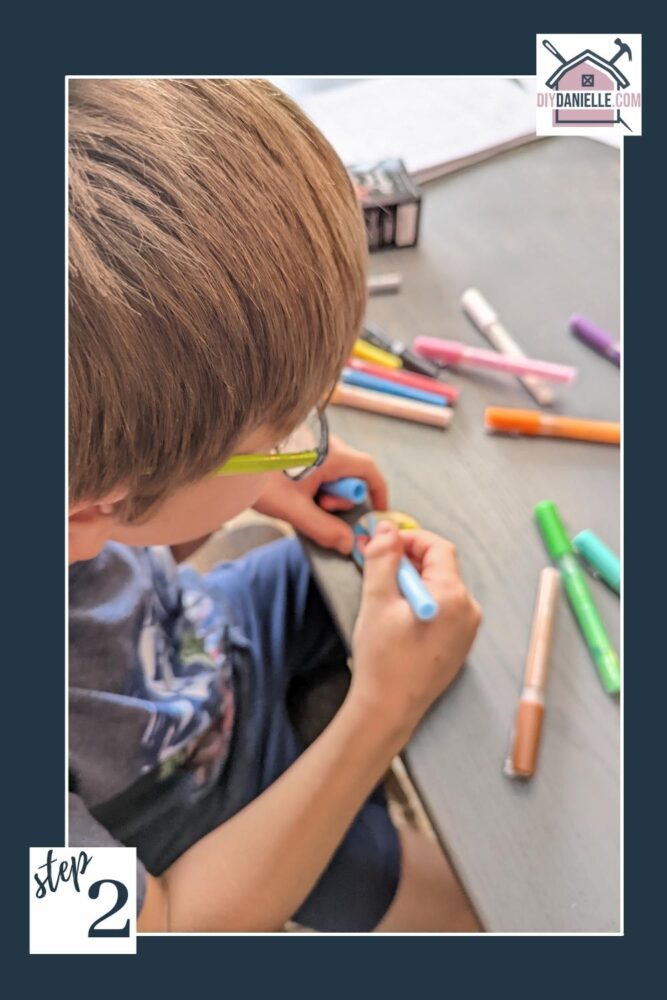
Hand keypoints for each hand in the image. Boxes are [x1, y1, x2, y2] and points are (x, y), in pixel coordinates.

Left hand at [253, 435, 387, 553]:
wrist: (229, 456)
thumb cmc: (262, 478)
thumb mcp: (293, 508)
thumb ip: (324, 528)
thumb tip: (349, 544)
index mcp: (333, 455)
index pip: (370, 471)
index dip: (378, 493)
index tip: (376, 512)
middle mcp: (328, 443)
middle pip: (350, 474)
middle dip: (338, 498)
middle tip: (318, 507)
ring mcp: (313, 441)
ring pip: (332, 472)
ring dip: (323, 491)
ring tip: (298, 499)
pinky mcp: (299, 445)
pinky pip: (318, 466)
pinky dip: (313, 483)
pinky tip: (293, 491)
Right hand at [350, 522, 481, 739]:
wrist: (389, 709)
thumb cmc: (383, 658)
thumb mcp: (377, 601)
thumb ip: (384, 559)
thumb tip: (387, 528)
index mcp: (453, 596)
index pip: (438, 547)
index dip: (410, 539)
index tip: (384, 544)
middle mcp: (469, 610)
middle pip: (441, 567)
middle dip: (409, 562)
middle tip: (378, 569)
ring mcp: (468, 629)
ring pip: (441, 587)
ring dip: (414, 582)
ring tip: (385, 596)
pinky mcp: (461, 644)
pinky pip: (445, 608)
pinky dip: (423, 601)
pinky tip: (399, 617)